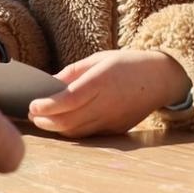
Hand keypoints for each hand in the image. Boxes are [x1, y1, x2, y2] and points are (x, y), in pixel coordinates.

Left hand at [30, 50, 189, 137]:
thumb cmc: (127, 64)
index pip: (69, 100)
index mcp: (102, 81)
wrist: (160, 79)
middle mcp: (107, 103)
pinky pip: (88, 134)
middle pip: (68, 121)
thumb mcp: (98, 59)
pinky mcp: (116, 130)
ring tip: (44, 119)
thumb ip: (72, 73)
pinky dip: (72, 130)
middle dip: (45, 120)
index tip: (32, 104)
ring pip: (76, 131)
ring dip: (56, 128)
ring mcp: (112, 120)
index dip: (47, 106)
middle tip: (32, 114)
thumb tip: (48, 86)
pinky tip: (63, 122)